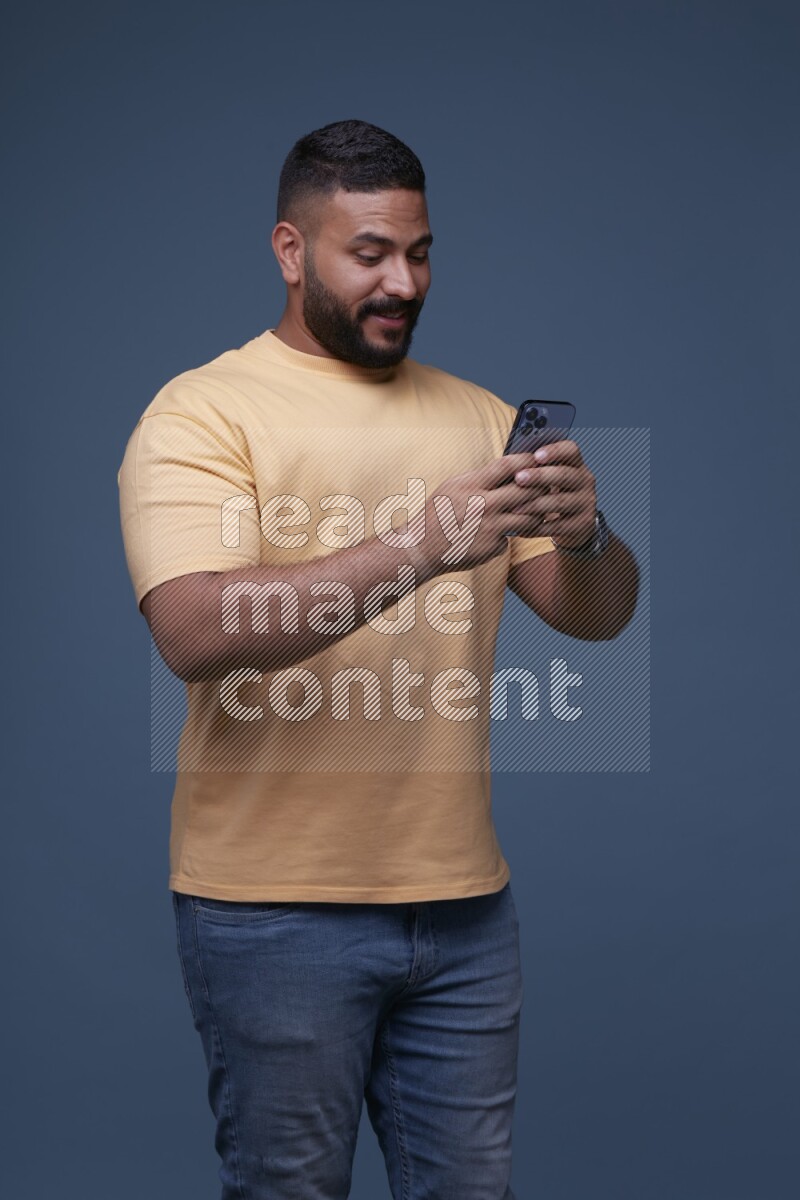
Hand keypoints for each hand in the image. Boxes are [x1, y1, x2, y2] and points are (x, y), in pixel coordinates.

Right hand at [407, 452, 553, 573]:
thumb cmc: (436, 515)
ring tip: (534, 509)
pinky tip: (497, 535)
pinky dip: (508, 536)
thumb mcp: (452, 487)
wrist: (421, 548)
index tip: (538, 459)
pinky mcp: (493, 547)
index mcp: (471, 486)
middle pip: (526, 490)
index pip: (508, 465)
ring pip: (529, 517)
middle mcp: (483, 506)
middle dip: (541, 486)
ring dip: (535, 513)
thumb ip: (479, 478)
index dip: (527, 460)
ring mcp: (490, 528)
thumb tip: (507, 468)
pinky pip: (511, 538)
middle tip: (548, 485)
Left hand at [504, 440, 596, 549]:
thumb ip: (535, 470)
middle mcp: (585, 480)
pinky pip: (558, 526)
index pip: (571, 450)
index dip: (554, 451)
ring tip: (513, 508)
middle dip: (539, 476)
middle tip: (518, 478)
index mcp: (576, 464)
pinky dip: (537, 528)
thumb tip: (509, 463)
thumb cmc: (552, 494)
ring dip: (534, 505)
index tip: (535, 456)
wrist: (573, 524)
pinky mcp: (583, 524)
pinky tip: (521, 528)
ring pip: (559, 502)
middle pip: (563, 475)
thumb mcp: (549, 479)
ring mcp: (586, 503)